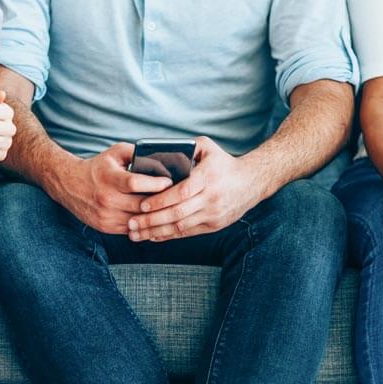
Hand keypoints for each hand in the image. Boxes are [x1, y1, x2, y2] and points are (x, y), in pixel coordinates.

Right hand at [53, 142, 172, 234]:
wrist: (70, 185)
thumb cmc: (98, 167)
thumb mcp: (114, 153)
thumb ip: (135, 152)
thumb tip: (160, 157)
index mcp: (109, 178)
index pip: (136, 183)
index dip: (155, 184)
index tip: (169, 181)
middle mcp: (106, 199)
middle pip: (141, 205)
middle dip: (161, 202)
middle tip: (176, 197)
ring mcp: (106, 215)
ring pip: (138, 220)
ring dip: (154, 216)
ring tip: (168, 209)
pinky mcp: (106, 227)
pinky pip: (131, 230)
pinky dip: (144, 225)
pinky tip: (154, 219)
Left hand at [127, 137, 262, 241]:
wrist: (251, 183)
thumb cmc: (224, 163)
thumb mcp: (208, 147)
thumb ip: (187, 146)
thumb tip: (162, 150)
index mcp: (208, 177)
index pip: (181, 192)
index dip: (160, 201)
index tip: (142, 205)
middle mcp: (211, 198)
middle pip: (177, 213)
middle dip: (152, 220)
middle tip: (131, 223)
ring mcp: (213, 214)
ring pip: (180, 227)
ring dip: (156, 232)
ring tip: (135, 234)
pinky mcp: (214, 225)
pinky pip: (187, 233)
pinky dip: (168, 236)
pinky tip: (152, 236)